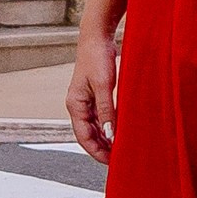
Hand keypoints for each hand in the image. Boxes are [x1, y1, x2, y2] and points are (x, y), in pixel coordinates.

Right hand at [66, 23, 118, 162]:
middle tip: (119, 158)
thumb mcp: (105, 86)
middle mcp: (78, 105)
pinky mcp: (94, 94)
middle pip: (88, 134)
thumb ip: (106, 111)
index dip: (97, 152)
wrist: (97, 36)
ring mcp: (85, 100)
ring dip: (105, 138)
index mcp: (75, 104)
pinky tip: (120, 129)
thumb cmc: (98, 57)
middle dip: (102, 147)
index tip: (112, 162)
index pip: (83, 137)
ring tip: (121, 147)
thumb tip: (110, 136)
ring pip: (94, 126)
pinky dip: (108, 125)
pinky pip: (99, 116)